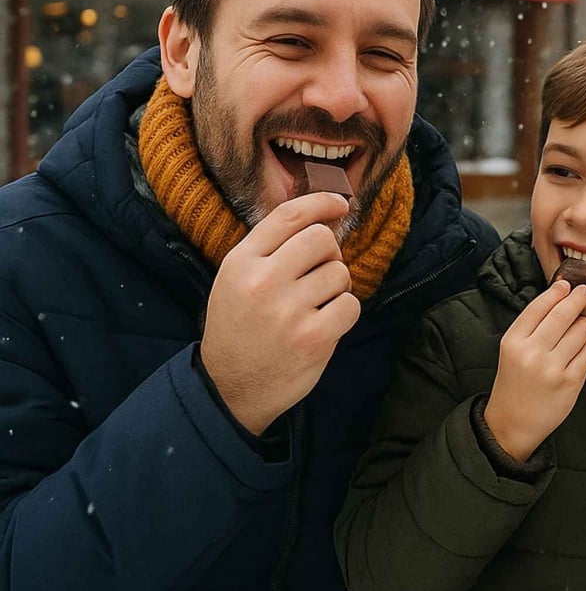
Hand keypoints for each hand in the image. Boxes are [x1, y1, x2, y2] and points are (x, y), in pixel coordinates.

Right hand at [201, 192, 359, 435]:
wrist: (229, 388)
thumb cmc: (240, 328)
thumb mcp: (237, 280)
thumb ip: (271, 249)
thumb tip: (324, 217)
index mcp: (240, 263)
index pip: (288, 216)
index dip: (321, 203)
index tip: (340, 204)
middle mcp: (262, 282)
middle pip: (321, 240)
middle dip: (329, 254)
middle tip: (318, 274)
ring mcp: (288, 311)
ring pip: (340, 272)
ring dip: (336, 287)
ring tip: (315, 305)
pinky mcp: (313, 337)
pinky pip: (351, 305)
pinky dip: (344, 312)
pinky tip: (323, 323)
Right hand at [484, 280, 585, 461]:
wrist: (512, 422)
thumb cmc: (515, 382)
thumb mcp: (512, 350)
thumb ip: (532, 326)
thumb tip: (561, 298)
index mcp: (513, 341)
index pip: (539, 306)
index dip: (557, 292)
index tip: (567, 285)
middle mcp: (532, 352)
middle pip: (563, 313)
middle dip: (578, 298)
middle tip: (585, 292)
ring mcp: (552, 368)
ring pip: (581, 329)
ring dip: (584, 326)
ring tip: (578, 331)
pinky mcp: (571, 382)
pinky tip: (581, 350)